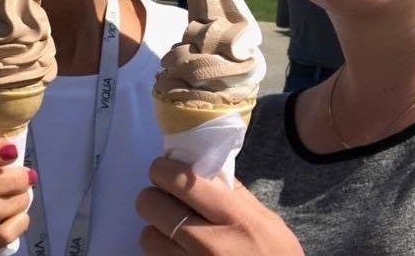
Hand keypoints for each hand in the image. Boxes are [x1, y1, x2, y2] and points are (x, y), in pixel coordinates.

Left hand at [136, 157, 301, 254]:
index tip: (166, 170)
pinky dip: (163, 253)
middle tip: (168, 200)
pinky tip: (181, 252)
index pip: (180, 180)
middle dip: (155, 197)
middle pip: (151, 204)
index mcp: (236, 220)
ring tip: (175, 232)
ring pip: (147, 236)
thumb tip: (202, 167)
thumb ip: (235, 194)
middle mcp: (209, 245)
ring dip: (157, 230)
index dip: (164, 170)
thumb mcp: (267, 222)